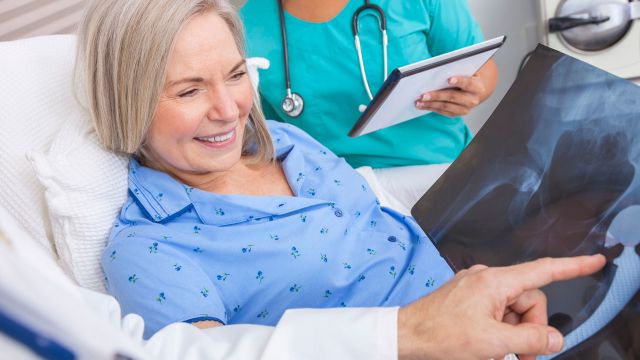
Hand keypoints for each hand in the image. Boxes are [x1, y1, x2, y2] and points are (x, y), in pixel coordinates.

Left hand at [397, 255, 605, 359]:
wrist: (405, 336)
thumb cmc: (439, 335)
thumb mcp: (492, 343)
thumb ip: (530, 339)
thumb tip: (555, 338)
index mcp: (495, 281)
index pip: (543, 271)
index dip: (573, 267)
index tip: (595, 261)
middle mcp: (487, 279)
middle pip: (530, 300)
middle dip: (531, 329)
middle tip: (520, 355)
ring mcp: (476, 288)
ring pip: (513, 309)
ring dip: (514, 333)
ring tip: (498, 353)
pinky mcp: (468, 299)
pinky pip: (496, 311)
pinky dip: (499, 329)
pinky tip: (487, 346)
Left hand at [416, 75, 486, 116]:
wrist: (474, 92)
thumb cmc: (466, 77)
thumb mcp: (466, 72)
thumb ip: (457, 70)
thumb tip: (437, 70)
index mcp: (477, 86)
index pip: (468, 83)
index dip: (459, 81)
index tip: (449, 79)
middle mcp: (472, 100)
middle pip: (453, 97)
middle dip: (437, 96)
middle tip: (423, 95)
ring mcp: (465, 109)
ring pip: (445, 106)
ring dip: (430, 104)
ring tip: (419, 101)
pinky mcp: (457, 114)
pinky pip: (442, 112)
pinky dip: (431, 108)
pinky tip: (422, 105)